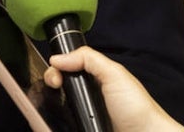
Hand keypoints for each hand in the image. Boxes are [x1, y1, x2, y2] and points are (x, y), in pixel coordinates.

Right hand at [44, 47, 183, 131]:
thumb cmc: (137, 109)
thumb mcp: (114, 74)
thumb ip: (88, 59)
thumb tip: (58, 57)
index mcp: (95, 79)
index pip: (67, 68)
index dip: (57, 70)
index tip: (55, 77)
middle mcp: (87, 97)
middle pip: (58, 87)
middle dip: (50, 84)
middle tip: (54, 88)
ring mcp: (83, 116)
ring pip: (57, 108)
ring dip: (49, 104)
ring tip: (47, 105)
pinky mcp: (80, 129)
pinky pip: (62, 126)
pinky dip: (54, 123)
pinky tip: (52, 121)